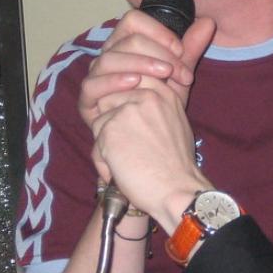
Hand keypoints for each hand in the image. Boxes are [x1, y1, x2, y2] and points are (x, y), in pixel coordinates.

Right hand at [78, 10, 214, 127]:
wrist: (151, 144)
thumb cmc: (161, 106)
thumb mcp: (178, 77)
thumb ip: (191, 50)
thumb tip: (208, 22)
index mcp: (126, 46)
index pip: (133, 21)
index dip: (157, 31)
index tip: (180, 50)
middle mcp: (109, 57)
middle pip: (125, 39)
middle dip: (157, 53)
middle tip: (179, 72)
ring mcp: (96, 78)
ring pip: (108, 58)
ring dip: (139, 64)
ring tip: (162, 75)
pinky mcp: (88, 100)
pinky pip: (92, 84)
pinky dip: (113, 80)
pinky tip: (135, 83)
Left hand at [90, 80, 209, 232]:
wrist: (177, 190)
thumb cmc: (177, 166)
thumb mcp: (175, 124)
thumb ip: (154, 108)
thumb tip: (126, 105)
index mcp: (164, 93)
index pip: (130, 82)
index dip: (123, 104)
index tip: (129, 126)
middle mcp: (146, 96)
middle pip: (110, 99)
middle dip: (112, 122)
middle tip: (130, 146)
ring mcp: (128, 110)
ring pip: (99, 120)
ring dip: (105, 142)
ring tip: (126, 160)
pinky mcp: (111, 128)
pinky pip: (95, 140)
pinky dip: (102, 159)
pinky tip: (120, 170)